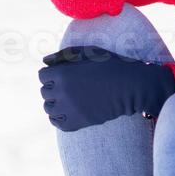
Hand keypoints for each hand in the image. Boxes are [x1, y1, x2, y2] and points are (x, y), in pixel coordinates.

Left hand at [39, 45, 174, 131]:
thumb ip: (63, 55)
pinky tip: (70, 111)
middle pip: (44, 92)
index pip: (42, 75)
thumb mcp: (88, 52)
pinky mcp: (77, 122)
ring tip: (70, 99)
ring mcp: (69, 109)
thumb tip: (44, 62)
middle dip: (54, 88)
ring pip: (48, 108)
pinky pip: (57, 123)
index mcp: (63, 74)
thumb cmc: (111, 66)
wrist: (131, 87)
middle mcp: (63, 92)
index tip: (66, 74)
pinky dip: (59, 118)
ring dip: (56, 103)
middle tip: (71, 86)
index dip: (53, 73)